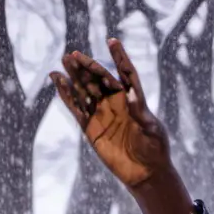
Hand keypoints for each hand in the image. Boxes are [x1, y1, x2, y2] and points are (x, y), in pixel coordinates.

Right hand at [50, 39, 169, 188]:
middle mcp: (116, 103)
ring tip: (65, 60)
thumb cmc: (155, 150)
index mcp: (134, 100)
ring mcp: (102, 113)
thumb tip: (132, 97)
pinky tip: (58, 80)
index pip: (126, 73)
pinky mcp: (90, 127)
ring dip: (75, 75)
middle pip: (100, 79)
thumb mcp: (152, 130)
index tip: (113, 40)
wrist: (145, 172)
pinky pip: (75, 107)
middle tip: (74, 54)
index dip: (119, 57)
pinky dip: (66, 94)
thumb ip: (141, 113)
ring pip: (85, 89)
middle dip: (88, 66)